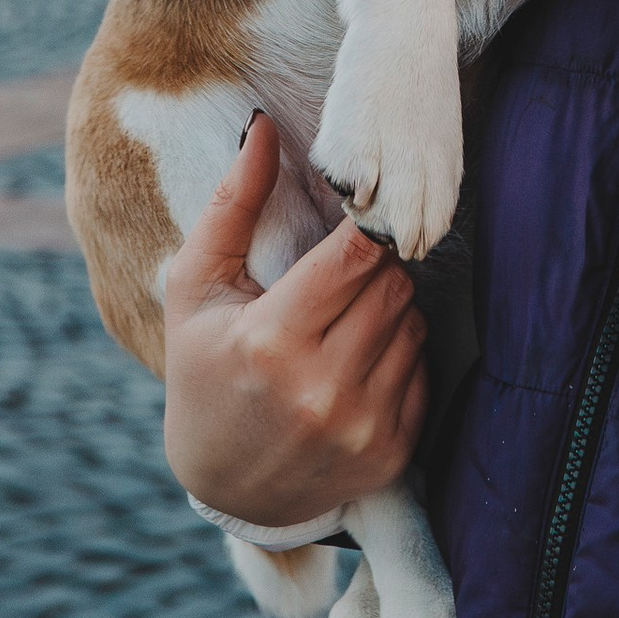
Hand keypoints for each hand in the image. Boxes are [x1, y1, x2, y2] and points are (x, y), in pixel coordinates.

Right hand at [161, 118, 430, 524]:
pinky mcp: (391, 452)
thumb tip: (264, 127)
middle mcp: (322, 388)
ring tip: (345, 317)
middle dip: (372, 266)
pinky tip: (359, 360)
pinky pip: (423, 367)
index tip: (355, 217)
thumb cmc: (203, 375)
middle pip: (391, 283)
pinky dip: (399, 352)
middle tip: (342, 272)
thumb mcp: (195, 289)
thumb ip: (232, 204)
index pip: (356, 255)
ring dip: (388, 306)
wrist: (227, 490)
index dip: (364, 226)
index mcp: (271, 341)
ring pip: (412, 320)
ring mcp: (361, 427)